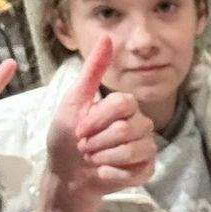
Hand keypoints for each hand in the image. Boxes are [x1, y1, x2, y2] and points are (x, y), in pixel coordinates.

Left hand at [42, 36, 156, 206]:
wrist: (65, 175)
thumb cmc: (66, 137)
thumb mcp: (74, 101)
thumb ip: (92, 70)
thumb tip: (107, 36)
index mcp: (125, 106)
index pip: (123, 104)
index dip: (98, 119)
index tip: (79, 129)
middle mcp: (140, 124)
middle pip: (129, 128)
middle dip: (98, 141)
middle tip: (85, 146)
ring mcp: (145, 148)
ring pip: (135, 149)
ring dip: (104, 157)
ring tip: (93, 159)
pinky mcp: (145, 170)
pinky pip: (140, 170)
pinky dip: (115, 173)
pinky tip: (104, 172)